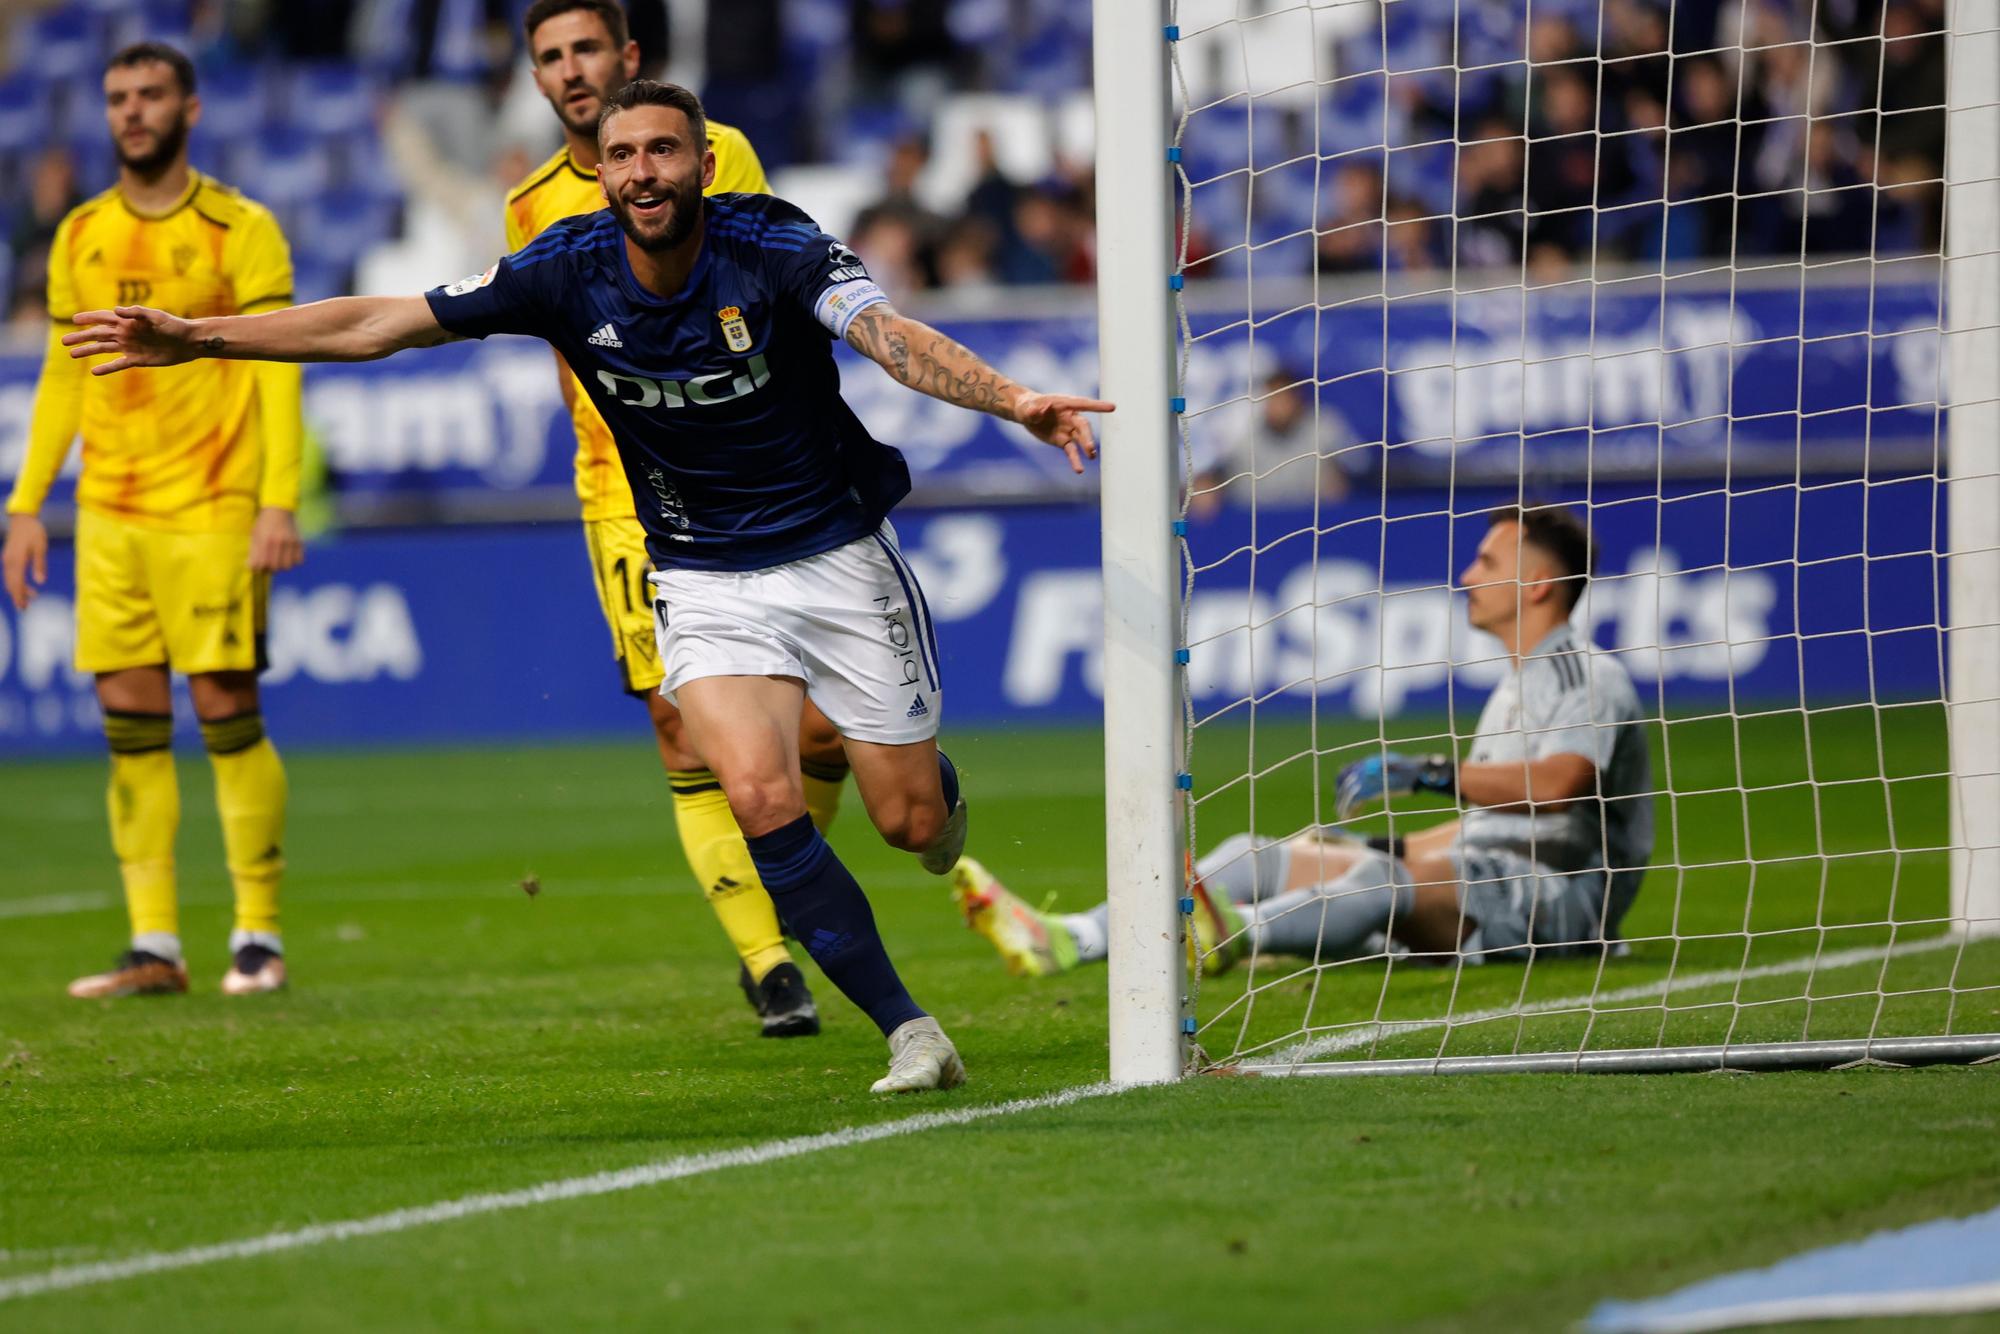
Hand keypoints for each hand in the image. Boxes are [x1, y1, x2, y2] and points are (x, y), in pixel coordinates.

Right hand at [2, 513, 47, 610]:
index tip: (24, 607)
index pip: (17, 583)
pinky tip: (24, 586)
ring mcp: (7, 559)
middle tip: (25, 608)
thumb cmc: (34, 532)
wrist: (22, 519)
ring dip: (17, 590)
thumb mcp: (41, 547)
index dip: (20, 596)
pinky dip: (16, 582)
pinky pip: (10, 573)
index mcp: (16, 560)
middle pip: (11, 584)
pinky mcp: (8, 557)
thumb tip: (40, 582)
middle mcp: (9, 561)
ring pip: (10, 579)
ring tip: (29, 598)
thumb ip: (40, 565)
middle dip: (17, 597)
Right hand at [61, 306, 200, 374]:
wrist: (189, 342)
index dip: (88, 319)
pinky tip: (94, 371)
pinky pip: (118, 364)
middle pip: (98, 335)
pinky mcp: (137, 359)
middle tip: (64, 342)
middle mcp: (126, 333)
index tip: (74, 320)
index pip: (103, 318)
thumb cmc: (174, 326)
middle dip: (81, 337)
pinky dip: (107, 367)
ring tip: (72, 354)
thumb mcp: (156, 317)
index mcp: (128, 321)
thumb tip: (116, 311)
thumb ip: (137, 313)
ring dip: (88, 351)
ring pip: (104, 349)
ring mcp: (130, 346)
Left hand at [249, 507, 304, 572]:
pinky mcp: (299, 542)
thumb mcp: (255, 535)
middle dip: (270, 568)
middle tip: (268, 563)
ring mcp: (290, 542)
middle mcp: (278, 542)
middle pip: (275, 567)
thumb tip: (251, 567)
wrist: (279, 509)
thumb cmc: (263, 523)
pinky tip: (288, 557)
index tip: (258, 565)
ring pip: (287, 566)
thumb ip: (253, 551)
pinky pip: (298, 560)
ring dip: (282, 566)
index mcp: (265, 540)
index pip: (261, 564)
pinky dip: (293, 562)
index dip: (259, 568)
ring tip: (278, 561)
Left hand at [1012, 391, 1112, 473]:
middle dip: (1087, 436)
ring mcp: (1068, 429)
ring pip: (1080, 439)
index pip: (1083, 404)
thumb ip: (1032, 410)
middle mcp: (1070, 416)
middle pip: (1083, 426)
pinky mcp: (1063, 441)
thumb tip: (1037, 411)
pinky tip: (1079, 470)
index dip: (1097, 406)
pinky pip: (1071, 451)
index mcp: (1065, 403)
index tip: (1112, 407)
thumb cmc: (1028, 405)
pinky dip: (1075, 460)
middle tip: (1090, 448)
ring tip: (1091, 457)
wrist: (1026, 413)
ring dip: (1086, 447)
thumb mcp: (1026, 407)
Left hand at [1335, 751, 1455, 818]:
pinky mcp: (1371, 789)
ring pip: (1348, 793)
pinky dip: (1351, 810)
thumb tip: (1367, 772)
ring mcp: (1366, 778)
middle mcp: (1363, 768)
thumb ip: (1377, 768)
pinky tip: (1350, 817)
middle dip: (1340, 797)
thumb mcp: (1390, 763)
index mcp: (1367, 762)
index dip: (1340, 782)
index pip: (1345, 771)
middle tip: (1339, 808)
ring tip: (1342, 815)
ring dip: (1343, 805)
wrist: (1416, 771)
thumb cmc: (1408, 768)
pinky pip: (1355, 801)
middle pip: (1345, 783)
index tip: (1339, 792)